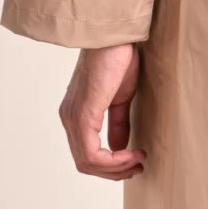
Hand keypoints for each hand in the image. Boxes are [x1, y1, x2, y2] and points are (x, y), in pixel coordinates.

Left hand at [58, 43, 147, 180]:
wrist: (113, 37)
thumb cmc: (117, 58)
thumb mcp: (119, 97)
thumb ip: (117, 123)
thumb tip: (118, 147)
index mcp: (76, 114)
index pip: (86, 154)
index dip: (111, 164)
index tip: (136, 159)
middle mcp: (69, 118)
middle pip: (85, 164)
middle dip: (114, 171)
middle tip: (138, 166)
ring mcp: (73, 118)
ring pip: (87, 162)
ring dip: (116, 168)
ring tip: (139, 160)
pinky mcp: (83, 115)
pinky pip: (92, 153)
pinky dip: (114, 160)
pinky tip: (133, 153)